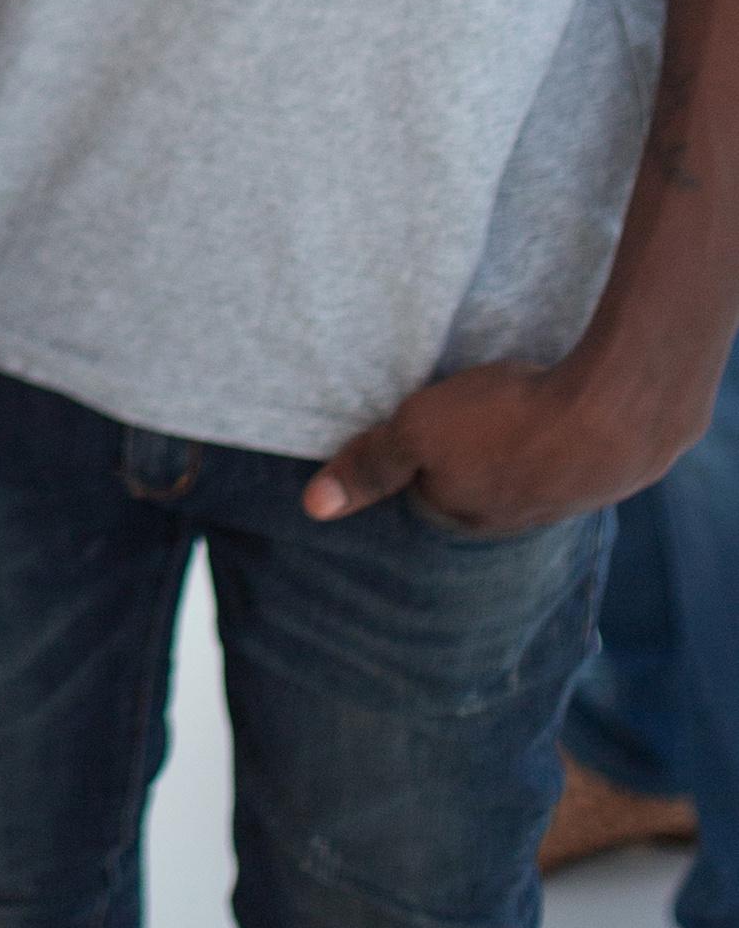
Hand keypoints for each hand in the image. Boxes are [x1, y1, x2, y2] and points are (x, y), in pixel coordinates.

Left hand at [308, 357, 704, 536]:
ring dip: (507, 444)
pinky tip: (551, 407)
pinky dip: (550, 435)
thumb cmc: (505, 423)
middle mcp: (510, 522)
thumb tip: (312, 508)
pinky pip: (559, 456)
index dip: (406, 456)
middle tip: (456, 411)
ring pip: (514, 474)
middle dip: (457, 457)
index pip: (417, 495)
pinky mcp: (598, 473)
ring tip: (503, 406)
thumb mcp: (418, 432)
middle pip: (466, 489)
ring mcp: (559, 501)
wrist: (614, 415)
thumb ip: (370, 465)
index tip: (408, 423)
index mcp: (463, 517)